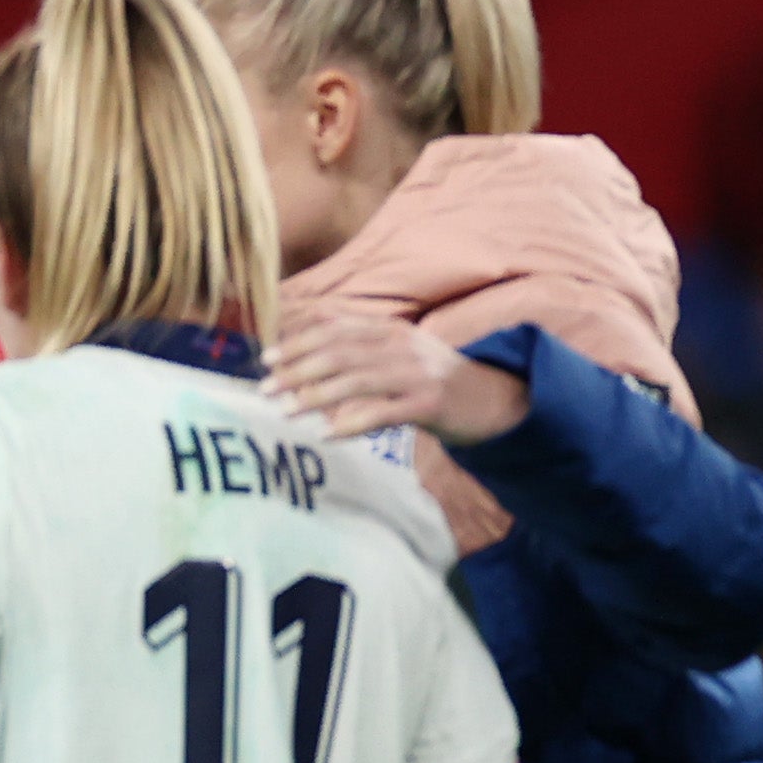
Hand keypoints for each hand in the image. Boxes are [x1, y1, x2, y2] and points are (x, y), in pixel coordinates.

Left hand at [268, 308, 528, 445]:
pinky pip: (382, 413)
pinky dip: (351, 423)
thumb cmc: (438, 381)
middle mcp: (401, 345)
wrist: (496, 399)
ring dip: (314, 396)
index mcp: (390, 329)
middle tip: (265, 388)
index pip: (335, 327)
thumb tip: (309, 356)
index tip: (267, 357)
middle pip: (338, 352)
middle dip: (297, 369)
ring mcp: (417, 373)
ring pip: (355, 381)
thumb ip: (362, 349)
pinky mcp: (430, 403)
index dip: (297, 340)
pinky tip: (326, 434)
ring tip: (286, 412)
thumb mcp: (401, 353)